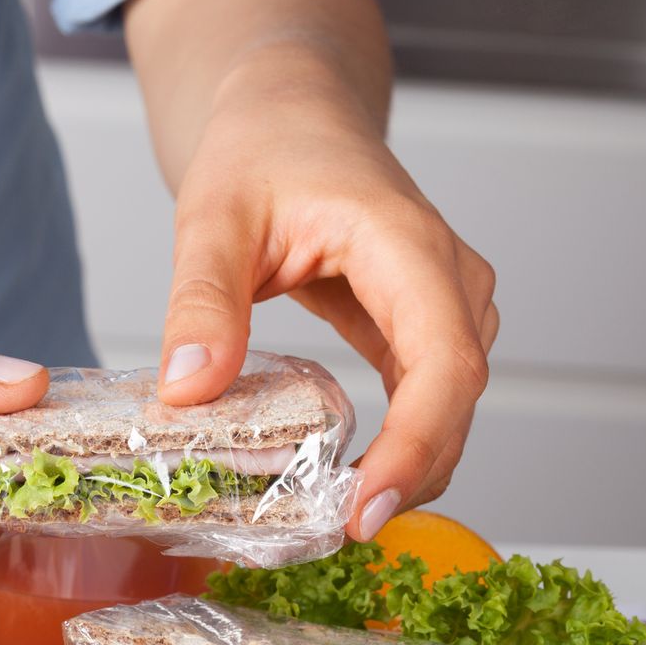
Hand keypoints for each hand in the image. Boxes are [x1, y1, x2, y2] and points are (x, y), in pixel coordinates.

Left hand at [154, 52, 497, 538]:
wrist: (291, 110)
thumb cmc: (261, 146)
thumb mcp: (212, 217)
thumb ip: (202, 301)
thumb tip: (189, 390)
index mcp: (406, 244)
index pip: (444, 362)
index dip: (416, 446)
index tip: (367, 509)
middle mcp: (447, 278)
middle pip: (456, 399)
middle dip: (409, 475)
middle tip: (337, 534)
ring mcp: (444, 304)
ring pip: (450, 407)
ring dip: (408, 467)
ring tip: (338, 518)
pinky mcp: (421, 325)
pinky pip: (427, 399)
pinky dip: (396, 446)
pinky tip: (349, 483)